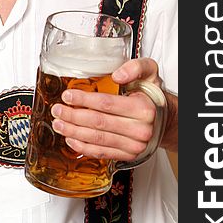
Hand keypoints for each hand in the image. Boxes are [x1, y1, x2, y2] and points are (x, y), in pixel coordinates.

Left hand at [50, 58, 165, 160]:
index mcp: (143, 108)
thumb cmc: (151, 95)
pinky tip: (71, 140)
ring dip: (74, 132)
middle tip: (57, 110)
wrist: (164, 119)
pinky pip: (102, 153)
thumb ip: (136, 67)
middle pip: (98, 123)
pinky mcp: (128, 155)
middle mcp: (140, 129)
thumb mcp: (149, 72)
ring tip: (59, 124)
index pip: (107, 104)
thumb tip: (118, 75)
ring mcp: (134, 145)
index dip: (84, 99)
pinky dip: (84, 148)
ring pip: (97, 139)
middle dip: (73, 116)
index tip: (67, 95)